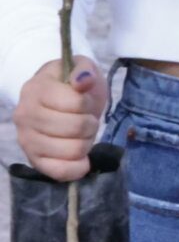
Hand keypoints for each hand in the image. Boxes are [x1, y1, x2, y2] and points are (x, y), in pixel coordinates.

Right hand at [13, 56, 104, 180]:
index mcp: (36, 89)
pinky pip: (60, 172)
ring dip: (86, 142)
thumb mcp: (82, 69)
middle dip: (90, 123)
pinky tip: (81, 157)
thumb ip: (84, 70)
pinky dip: (78, 167)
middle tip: (86, 120)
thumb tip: (82, 81)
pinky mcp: (34, 160)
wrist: (57, 102)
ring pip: (73, 150)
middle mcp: (25, 115)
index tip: (84, 101)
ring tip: (80, 134)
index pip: (75, 102)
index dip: (87, 103)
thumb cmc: (71, 86)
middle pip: (76, 127)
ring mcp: (27, 140)